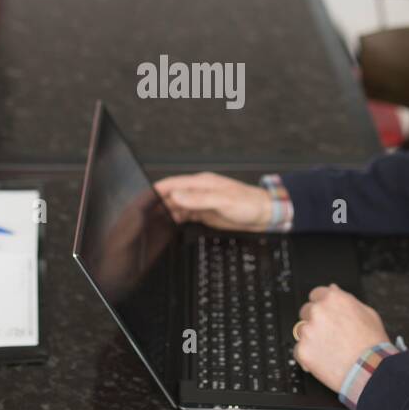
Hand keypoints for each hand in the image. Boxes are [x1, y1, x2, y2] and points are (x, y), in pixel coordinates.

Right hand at [153, 172, 271, 231]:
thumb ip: (199, 199)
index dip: (157, 190)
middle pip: (172, 195)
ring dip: (166, 213)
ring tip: (152, 222)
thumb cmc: (249, 204)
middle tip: (144, 214)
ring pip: (177, 206)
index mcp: (202, 183)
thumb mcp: (223, 201)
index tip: (143, 198)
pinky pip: (185, 215)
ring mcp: (201, 203)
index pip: (173, 184)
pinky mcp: (205, 214)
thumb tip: (177, 196)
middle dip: (158, 203)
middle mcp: (199, 191)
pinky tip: (169, 226)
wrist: (265, 214)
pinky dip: (176, 220)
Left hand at [293, 284, 390, 391]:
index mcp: (333, 299)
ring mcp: (308, 331)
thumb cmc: (372, 344)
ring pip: (301, 331)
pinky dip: (307, 356)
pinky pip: (298, 351)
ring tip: (329, 349)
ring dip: (311, 338)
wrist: (371, 370)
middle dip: (314, 321)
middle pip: (305, 311)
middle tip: (329, 334)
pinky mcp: (302, 350)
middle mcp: (318, 311)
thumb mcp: (368, 313)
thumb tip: (334, 290)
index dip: (321, 305)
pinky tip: (324, 360)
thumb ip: (347, 299)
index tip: (324, 313)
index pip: (316, 294)